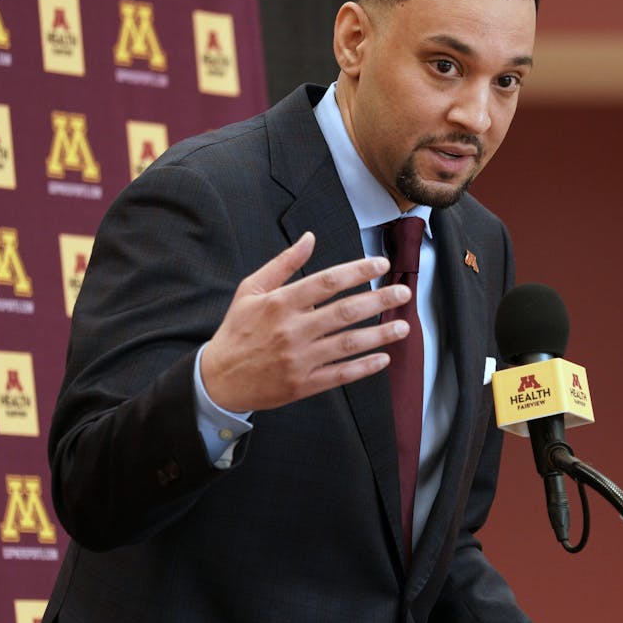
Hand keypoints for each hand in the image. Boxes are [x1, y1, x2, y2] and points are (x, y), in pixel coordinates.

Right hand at [200, 231, 411, 412]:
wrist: (218, 379)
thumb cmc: (237, 330)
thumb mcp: (250, 290)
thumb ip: (283, 264)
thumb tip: (309, 238)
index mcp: (280, 303)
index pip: (327, 282)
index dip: (358, 271)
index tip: (381, 266)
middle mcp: (292, 330)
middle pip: (345, 312)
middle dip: (379, 300)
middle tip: (404, 293)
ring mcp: (299, 359)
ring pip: (348, 344)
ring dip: (380, 335)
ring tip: (404, 327)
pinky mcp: (302, 384)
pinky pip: (339, 375)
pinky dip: (364, 368)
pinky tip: (383, 359)